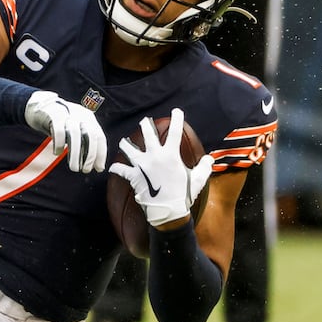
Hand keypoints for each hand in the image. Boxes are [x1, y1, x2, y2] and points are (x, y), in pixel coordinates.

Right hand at [24, 90, 106, 172]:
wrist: (40, 106)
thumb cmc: (59, 124)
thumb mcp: (75, 131)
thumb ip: (83, 142)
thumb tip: (92, 163)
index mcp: (88, 118)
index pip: (99, 136)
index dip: (101, 154)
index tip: (98, 168)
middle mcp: (80, 114)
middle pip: (90, 135)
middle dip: (90, 155)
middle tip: (85, 170)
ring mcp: (67, 113)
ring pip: (75, 135)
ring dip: (76, 154)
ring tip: (74, 168)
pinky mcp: (54, 115)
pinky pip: (58, 131)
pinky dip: (59, 144)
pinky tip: (57, 153)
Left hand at [108, 108, 212, 225]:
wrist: (168, 210)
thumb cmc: (184, 195)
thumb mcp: (199, 179)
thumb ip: (205, 166)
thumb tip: (209, 159)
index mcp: (171, 154)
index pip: (176, 131)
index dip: (177, 119)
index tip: (176, 111)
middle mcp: (154, 156)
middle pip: (148, 135)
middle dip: (145, 125)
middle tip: (144, 121)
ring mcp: (142, 165)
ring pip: (129, 149)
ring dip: (126, 144)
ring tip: (123, 141)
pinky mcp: (133, 176)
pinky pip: (121, 170)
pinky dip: (116, 168)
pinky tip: (113, 167)